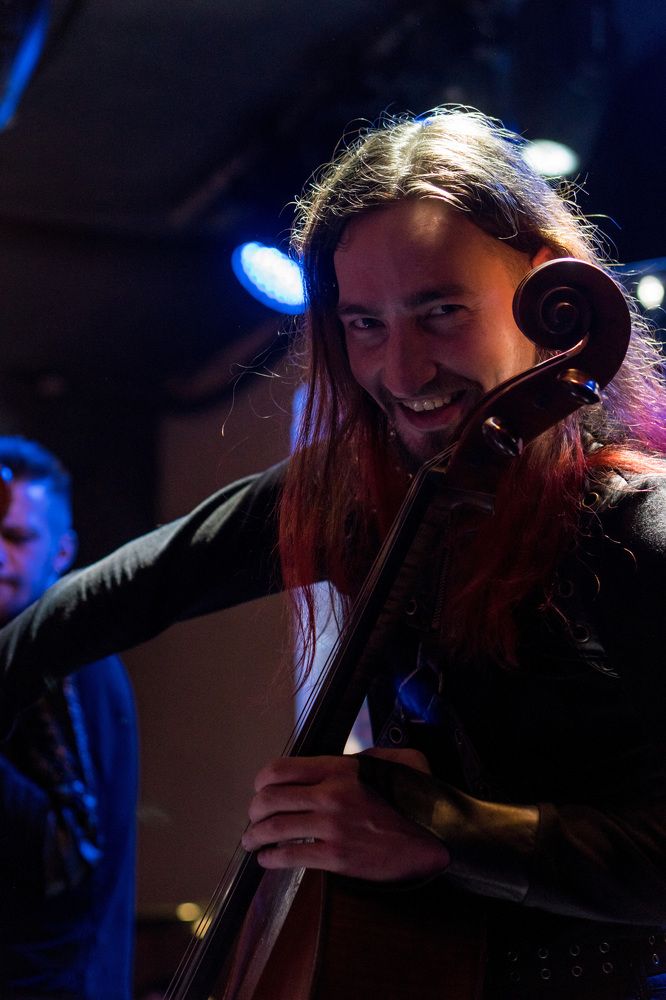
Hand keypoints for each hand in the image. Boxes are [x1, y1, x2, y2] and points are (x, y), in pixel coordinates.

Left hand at [241, 748, 449, 881]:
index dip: (262, 781)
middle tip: (253, 818)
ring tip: (252, 842)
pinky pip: (290, 856)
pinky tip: (267, 860)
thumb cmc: (421, 800)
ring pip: (273, 829)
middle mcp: (330, 795)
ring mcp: (332, 827)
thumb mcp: (400, 761)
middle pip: (269, 799)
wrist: (440, 839)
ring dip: (254, 836)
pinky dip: (271, 859)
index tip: (260, 790)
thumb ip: (370, 755)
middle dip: (254, 811)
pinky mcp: (337, 858)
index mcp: (341, 769)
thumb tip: (352, 759)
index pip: (281, 769)